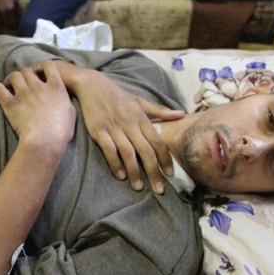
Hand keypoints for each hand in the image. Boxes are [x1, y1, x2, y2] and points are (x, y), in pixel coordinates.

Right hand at [0, 0, 19, 29]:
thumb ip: (18, 8)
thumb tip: (20, 17)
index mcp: (11, 8)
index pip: (14, 21)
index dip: (15, 25)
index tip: (17, 27)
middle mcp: (3, 10)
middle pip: (7, 23)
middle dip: (10, 25)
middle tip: (12, 28)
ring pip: (0, 22)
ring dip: (3, 23)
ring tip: (6, 25)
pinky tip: (0, 19)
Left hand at [0, 61, 75, 151]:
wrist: (45, 141)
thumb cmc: (61, 131)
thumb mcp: (71, 113)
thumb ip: (64, 100)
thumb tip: (60, 97)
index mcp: (56, 87)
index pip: (49, 65)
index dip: (43, 66)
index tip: (40, 72)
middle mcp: (39, 86)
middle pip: (28, 70)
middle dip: (25, 74)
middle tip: (23, 82)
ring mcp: (23, 94)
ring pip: (14, 75)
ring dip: (12, 78)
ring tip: (10, 84)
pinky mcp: (10, 104)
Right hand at [67, 65, 183, 193]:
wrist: (92, 85)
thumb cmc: (118, 95)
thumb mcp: (140, 101)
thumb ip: (160, 111)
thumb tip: (181, 115)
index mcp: (141, 117)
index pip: (158, 141)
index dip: (165, 158)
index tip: (170, 174)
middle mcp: (130, 124)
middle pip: (145, 151)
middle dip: (153, 171)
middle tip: (159, 189)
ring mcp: (114, 128)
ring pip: (128, 153)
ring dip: (134, 171)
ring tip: (139, 187)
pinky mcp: (99, 131)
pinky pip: (109, 150)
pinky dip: (115, 163)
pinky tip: (120, 175)